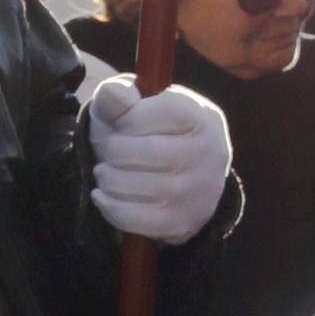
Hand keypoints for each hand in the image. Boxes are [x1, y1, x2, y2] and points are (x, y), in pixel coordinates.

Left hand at [83, 73, 231, 244]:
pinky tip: (103, 196)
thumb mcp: (134, 106)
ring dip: (108, 179)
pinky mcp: (185, 221)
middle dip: (113, 151)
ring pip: (139, 185)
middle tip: (109, 153)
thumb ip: (118, 95)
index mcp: (203, 117)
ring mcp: (200, 191)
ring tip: (105, 173)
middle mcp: (211, 153)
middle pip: (147, 151)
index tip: (124, 124)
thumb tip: (114, 94)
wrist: (178, 175)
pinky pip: (136, 218)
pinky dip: (110, 207)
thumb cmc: (150, 133)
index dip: (128, 119)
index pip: (158, 113)